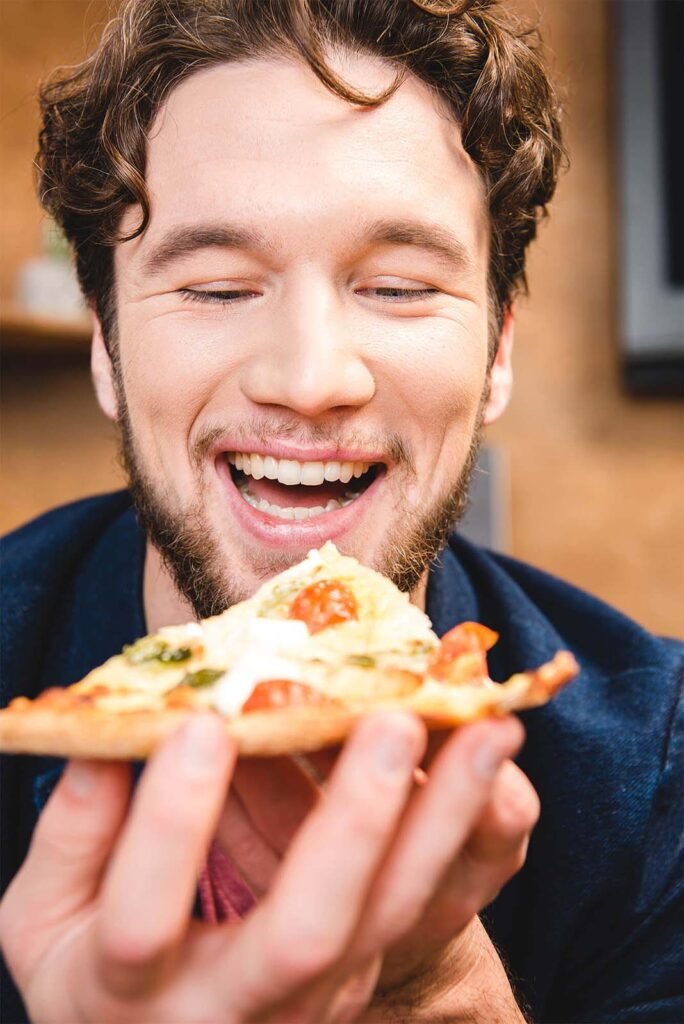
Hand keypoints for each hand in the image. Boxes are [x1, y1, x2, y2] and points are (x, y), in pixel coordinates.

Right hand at [0, 712, 533, 1022]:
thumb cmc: (92, 970)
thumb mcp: (45, 918)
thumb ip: (70, 835)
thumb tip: (109, 735)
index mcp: (130, 996)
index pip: (145, 923)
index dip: (169, 826)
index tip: (198, 724)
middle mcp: (240, 1008)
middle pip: (308, 931)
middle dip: (352, 820)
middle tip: (392, 719)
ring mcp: (318, 996)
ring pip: (393, 915)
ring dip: (446, 816)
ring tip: (491, 727)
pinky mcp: (365, 971)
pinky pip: (422, 902)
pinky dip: (462, 826)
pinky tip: (488, 752)